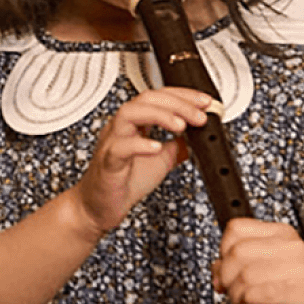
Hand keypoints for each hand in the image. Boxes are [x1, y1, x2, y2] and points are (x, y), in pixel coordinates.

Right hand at [72, 86, 214, 234]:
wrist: (99, 207)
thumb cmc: (123, 182)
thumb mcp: (160, 161)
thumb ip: (176, 146)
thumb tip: (196, 138)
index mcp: (134, 123)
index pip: (159, 97)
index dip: (184, 96)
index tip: (205, 102)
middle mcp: (121, 127)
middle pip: (146, 99)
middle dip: (177, 103)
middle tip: (199, 115)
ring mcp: (112, 142)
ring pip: (130, 114)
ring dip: (159, 115)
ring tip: (181, 125)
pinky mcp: (108, 162)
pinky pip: (120, 147)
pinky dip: (140, 144)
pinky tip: (157, 147)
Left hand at [213, 218, 303, 303]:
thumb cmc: (291, 290)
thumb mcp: (264, 269)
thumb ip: (235, 264)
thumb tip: (216, 272)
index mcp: (282, 233)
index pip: (236, 229)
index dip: (223, 251)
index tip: (228, 269)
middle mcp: (292, 246)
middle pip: (236, 253)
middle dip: (226, 277)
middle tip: (232, 291)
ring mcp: (299, 268)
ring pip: (244, 276)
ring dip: (235, 295)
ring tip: (243, 303)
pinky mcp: (301, 292)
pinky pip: (256, 294)